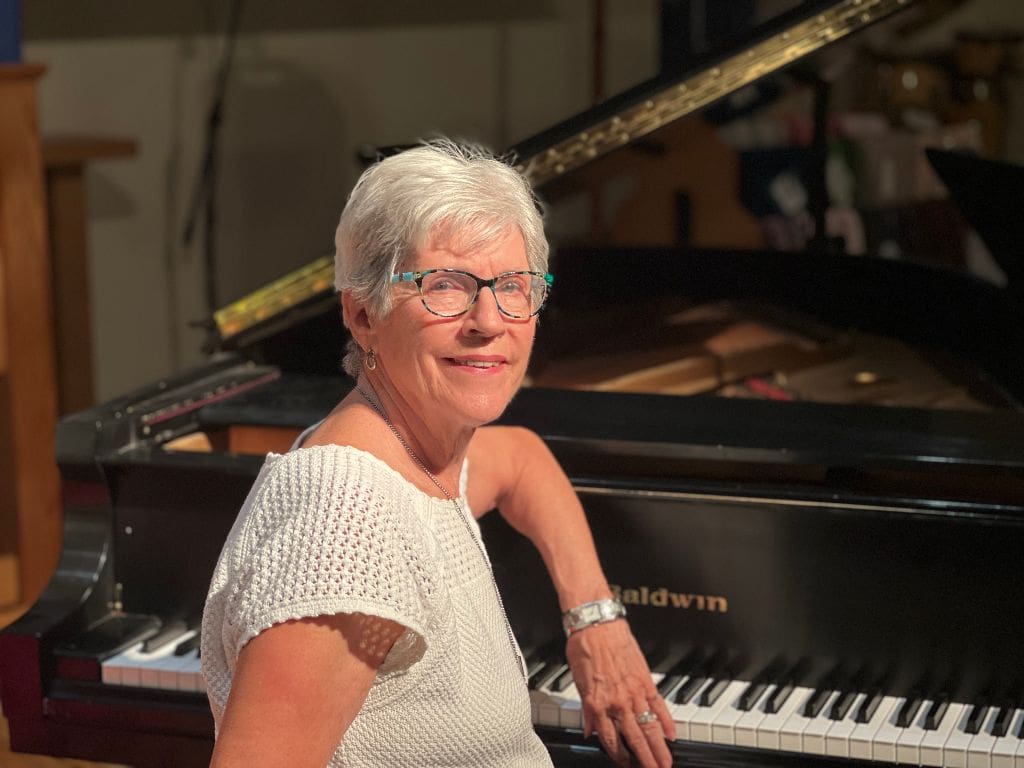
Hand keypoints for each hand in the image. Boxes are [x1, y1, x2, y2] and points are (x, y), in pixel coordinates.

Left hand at [565, 620, 674, 766]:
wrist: (596, 622)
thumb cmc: (583, 647)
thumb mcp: (577, 682)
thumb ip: (587, 710)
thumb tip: (590, 730)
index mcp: (598, 704)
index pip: (610, 739)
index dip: (618, 756)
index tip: (625, 764)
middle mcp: (617, 701)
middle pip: (634, 738)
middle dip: (644, 759)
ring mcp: (634, 692)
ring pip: (649, 726)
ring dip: (658, 747)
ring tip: (666, 762)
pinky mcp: (646, 680)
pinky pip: (659, 705)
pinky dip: (667, 721)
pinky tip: (672, 734)